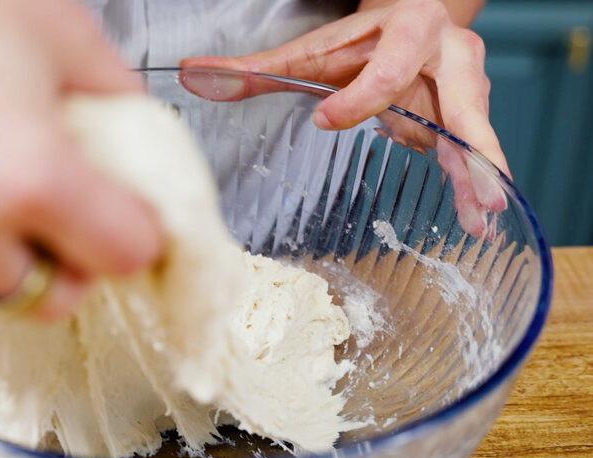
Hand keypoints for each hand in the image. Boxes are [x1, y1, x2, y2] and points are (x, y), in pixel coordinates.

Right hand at [0, 0, 163, 317]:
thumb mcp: (61, 34)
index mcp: (32, 177)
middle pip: (60, 295)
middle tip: (72, 206)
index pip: (125, 258)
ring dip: (18, 246)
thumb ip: (119, 106)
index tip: (133, 214)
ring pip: (3, 278)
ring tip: (1, 173)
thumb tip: (140, 150)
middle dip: (74, 257)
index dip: (139, 232)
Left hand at [181, 0, 507, 237]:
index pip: (385, 70)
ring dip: (480, 176)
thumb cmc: (359, 41)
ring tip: (483, 214)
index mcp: (408, 32)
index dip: (356, 99)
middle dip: (467, 142)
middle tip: (473, 179)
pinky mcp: (466, 118)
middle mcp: (448, 58)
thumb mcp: (310, 51)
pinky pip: (473, 154)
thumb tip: (191, 71)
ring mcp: (465, 90)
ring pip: (473, 135)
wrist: (413, 21)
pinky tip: (481, 219)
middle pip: (459, 102)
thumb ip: (256, 68)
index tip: (322, 120)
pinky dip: (477, 184)